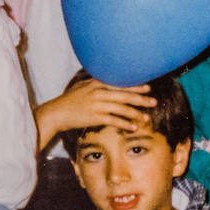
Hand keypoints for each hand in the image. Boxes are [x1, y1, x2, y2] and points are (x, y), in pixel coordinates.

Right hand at [34, 80, 154, 150]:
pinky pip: (114, 120)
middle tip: (153, 102)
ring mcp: (96, 104)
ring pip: (122, 108)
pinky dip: (125, 124)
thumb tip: (110, 81)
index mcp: (96, 83)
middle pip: (125, 95)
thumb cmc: (70, 100)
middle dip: (141, 99)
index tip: (148, 88)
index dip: (135, 86)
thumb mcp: (83, 87)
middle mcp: (98, 92)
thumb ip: (96, 83)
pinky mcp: (94, 117)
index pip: (120, 83)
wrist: (56, 113)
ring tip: (146, 118)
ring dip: (136, 114)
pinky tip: (133, 127)